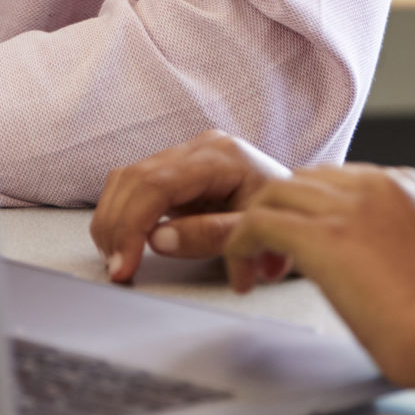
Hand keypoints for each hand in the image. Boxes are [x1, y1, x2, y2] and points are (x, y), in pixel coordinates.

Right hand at [90, 131, 291, 282]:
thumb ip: (211, 234)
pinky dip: (121, 214)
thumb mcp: (258, 230)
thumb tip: (158, 239)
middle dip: (117, 226)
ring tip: (116, 258)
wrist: (302, 201)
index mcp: (221, 156)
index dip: (132, 225)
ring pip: (127, 178)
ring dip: (113, 221)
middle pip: (134, 178)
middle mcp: (200, 147)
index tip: (124, 262)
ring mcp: (187, 154)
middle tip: (116, 267)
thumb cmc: (286, 213)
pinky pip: (135, 184)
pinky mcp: (178, 169)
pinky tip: (122, 241)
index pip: (157, 184)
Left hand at [223, 164, 414, 386]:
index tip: (299, 248)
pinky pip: (257, 223)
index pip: (335, 179)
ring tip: (257, 272)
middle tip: (273, 262)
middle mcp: (375, 183)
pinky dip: (241, 247)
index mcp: (404, 185)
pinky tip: (246, 278)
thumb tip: (358, 265)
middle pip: (301, 180)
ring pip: (273, 194)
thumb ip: (388, 243)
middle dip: (281, 216)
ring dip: (256, 230)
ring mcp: (349, 205)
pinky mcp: (323, 235)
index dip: (310, 212)